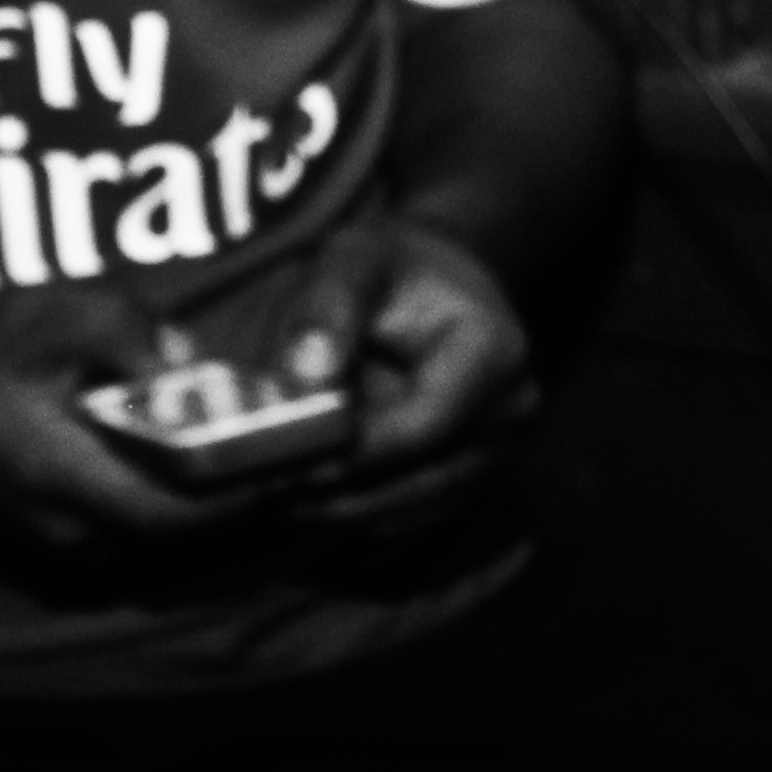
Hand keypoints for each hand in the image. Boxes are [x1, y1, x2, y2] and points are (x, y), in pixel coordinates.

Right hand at [0, 280, 278, 554]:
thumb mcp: (32, 318)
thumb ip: (113, 324)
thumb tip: (187, 359)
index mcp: (58, 477)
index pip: (175, 511)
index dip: (245, 493)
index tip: (303, 455)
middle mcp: (74, 539)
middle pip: (193, 539)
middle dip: (258, 501)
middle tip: (319, 455)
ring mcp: (77, 564)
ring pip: (180, 552)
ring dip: (237, 514)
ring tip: (295, 463)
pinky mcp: (83, 568)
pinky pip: (159, 551)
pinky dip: (204, 519)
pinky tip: (242, 478)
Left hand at [251, 219, 538, 533]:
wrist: (438, 284)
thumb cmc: (393, 265)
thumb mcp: (358, 256)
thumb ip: (331, 305)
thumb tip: (309, 377)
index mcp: (494, 353)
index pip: (422, 426)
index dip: (354, 451)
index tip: (286, 460)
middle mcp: (509, 413)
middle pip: (418, 480)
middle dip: (338, 489)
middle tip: (262, 487)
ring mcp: (495, 453)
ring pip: (410, 509)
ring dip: (339, 510)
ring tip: (269, 495)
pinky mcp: (469, 478)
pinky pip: (408, 515)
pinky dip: (354, 511)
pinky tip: (300, 496)